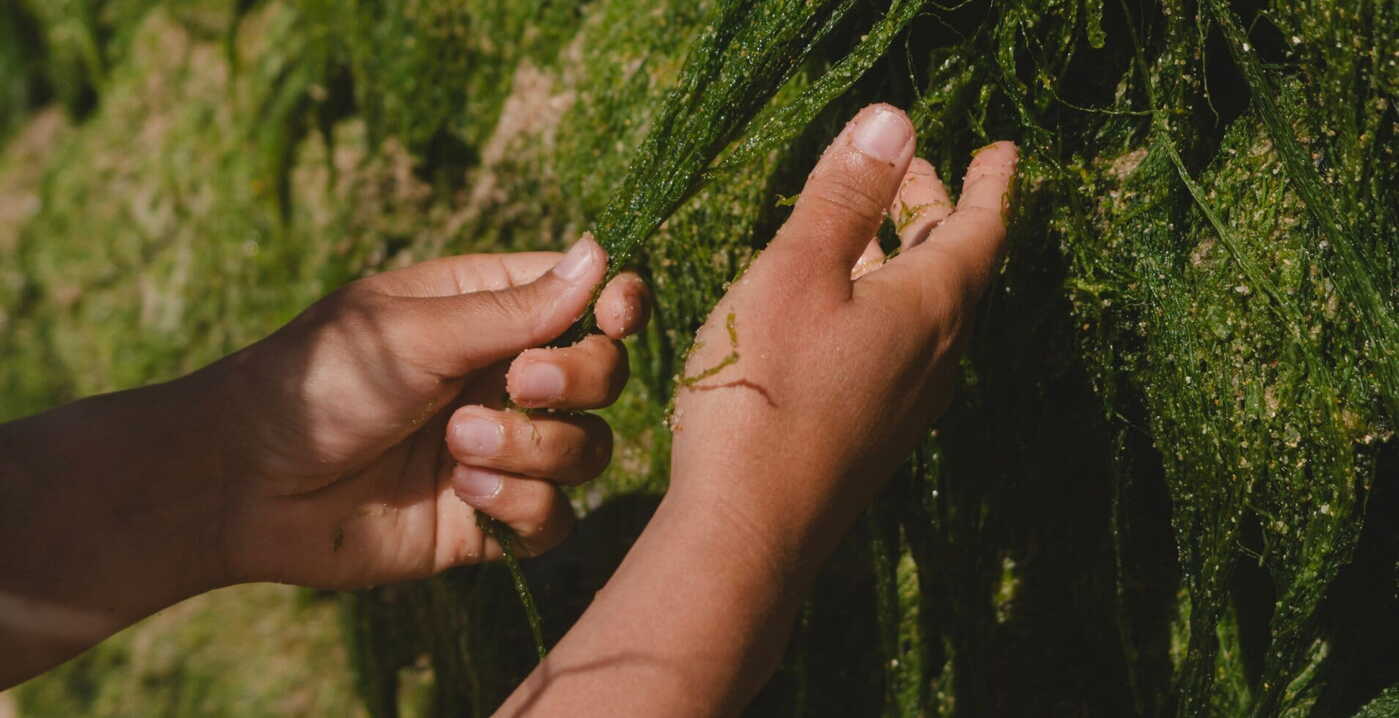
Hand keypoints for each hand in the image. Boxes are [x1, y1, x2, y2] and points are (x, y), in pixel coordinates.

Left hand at [212, 236, 649, 587]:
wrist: (244, 484)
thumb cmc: (317, 380)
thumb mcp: (415, 331)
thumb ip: (514, 309)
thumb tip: (601, 255)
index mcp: (488, 312)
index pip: (586, 298)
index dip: (618, 304)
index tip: (616, 315)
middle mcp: (504, 378)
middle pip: (605, 373)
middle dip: (577, 378)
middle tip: (518, 382)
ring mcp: (502, 450)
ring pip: (587, 449)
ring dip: (535, 447)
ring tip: (457, 449)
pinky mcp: (489, 518)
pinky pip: (554, 517)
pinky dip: (522, 506)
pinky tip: (466, 495)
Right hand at [669, 103, 1016, 566]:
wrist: (747, 530)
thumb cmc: (766, 392)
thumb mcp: (798, 273)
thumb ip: (844, 196)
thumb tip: (896, 120)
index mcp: (930, 308)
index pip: (980, 228)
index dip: (990, 183)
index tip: (1002, 150)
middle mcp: (934, 357)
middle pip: (952, 267)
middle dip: (934, 211)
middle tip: (914, 171)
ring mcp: (905, 403)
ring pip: (922, 311)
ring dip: (903, 258)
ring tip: (870, 231)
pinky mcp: (871, 435)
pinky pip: (896, 350)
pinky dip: (880, 306)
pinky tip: (837, 313)